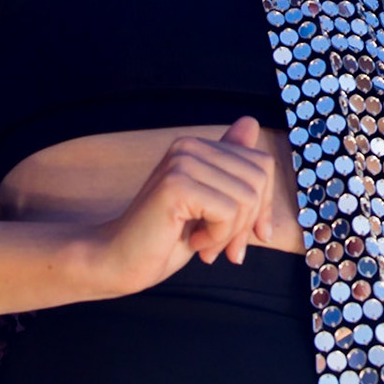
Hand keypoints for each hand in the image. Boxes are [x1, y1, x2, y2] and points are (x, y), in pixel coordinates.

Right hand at [88, 117, 278, 295]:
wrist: (119, 260)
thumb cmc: (165, 238)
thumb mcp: (210, 203)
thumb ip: (231, 168)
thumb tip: (251, 123)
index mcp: (199, 146)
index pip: (262, 164)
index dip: (264, 205)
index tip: (252, 234)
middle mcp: (190, 145)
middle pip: (258, 180)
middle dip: (249, 223)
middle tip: (226, 249)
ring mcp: (182, 162)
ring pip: (246, 198)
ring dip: (230, 234)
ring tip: (204, 246)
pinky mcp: (176, 185)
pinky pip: (228, 212)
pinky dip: (217, 237)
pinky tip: (193, 243)